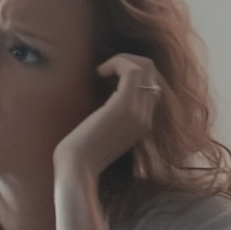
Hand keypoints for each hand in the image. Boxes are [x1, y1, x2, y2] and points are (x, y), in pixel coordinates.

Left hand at [53, 53, 162, 178]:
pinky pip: (132, 70)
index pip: (152, 87)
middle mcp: (146, 118)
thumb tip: (105, 100)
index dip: (132, 75)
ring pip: (146, 67)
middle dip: (129, 62)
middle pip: (153, 74)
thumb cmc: (80, 154)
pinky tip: (99, 71)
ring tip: (102, 70)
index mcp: (143, 125)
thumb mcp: (102, 133)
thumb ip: (112, 118)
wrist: (76, 169)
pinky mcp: (125, 106)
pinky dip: (117, 62)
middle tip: (105, 70)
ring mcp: (138, 112)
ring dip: (123, 60)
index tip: (107, 78)